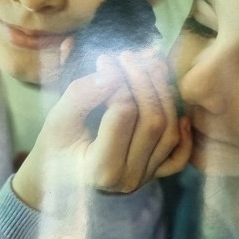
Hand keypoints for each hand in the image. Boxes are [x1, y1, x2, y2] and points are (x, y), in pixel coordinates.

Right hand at [13, 51, 191, 209]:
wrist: (58, 182)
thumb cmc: (53, 150)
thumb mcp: (57, 121)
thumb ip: (82, 95)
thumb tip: (113, 70)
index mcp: (101, 169)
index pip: (123, 114)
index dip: (118, 80)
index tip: (105, 60)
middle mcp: (129, 178)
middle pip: (153, 121)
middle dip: (144, 81)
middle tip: (130, 56)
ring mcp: (145, 178)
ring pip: (169, 132)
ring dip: (165, 95)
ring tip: (151, 67)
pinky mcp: (154, 176)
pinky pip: (178, 157)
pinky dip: (184, 135)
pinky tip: (178, 112)